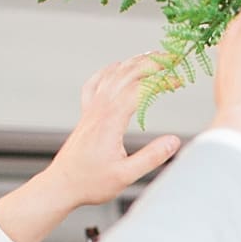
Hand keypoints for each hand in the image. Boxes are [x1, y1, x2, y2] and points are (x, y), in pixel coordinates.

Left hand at [43, 54, 180, 206]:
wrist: (61, 185)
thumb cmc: (89, 183)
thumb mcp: (125, 175)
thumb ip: (151, 157)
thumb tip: (174, 141)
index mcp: (111, 121)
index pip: (140, 88)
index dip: (162, 80)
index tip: (179, 80)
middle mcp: (100, 109)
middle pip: (127, 73)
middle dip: (151, 62)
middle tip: (171, 58)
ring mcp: (91, 110)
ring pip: (112, 75)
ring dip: (133, 62)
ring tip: (152, 56)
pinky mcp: (86, 114)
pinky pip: (95, 84)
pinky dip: (108, 71)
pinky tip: (116, 68)